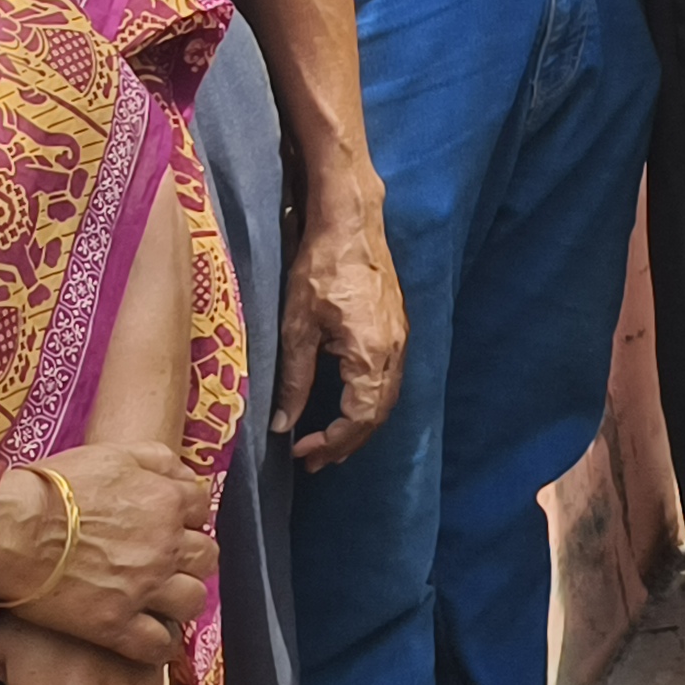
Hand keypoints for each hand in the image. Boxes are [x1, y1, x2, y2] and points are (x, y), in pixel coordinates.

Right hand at [0, 444, 214, 663]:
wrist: (11, 530)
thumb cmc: (54, 489)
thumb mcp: (113, 454)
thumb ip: (158, 460)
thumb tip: (182, 476)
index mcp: (166, 503)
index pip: (202, 511)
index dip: (188, 519)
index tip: (173, 526)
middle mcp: (165, 547)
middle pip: (205, 558)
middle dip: (192, 559)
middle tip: (172, 564)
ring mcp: (143, 588)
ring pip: (192, 602)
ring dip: (183, 601)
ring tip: (167, 602)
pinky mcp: (115, 624)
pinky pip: (157, 644)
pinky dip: (160, 644)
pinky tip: (152, 638)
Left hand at [275, 165, 405, 468]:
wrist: (351, 224)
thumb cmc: (320, 270)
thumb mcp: (297, 328)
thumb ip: (295, 381)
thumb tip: (284, 425)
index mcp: (371, 354)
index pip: (360, 417)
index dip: (333, 441)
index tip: (302, 451)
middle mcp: (394, 351)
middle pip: (379, 413)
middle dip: (347, 442)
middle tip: (314, 460)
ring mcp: (400, 338)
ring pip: (386, 397)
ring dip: (360, 425)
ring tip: (330, 443)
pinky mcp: (396, 327)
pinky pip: (388, 379)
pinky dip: (368, 401)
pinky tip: (347, 403)